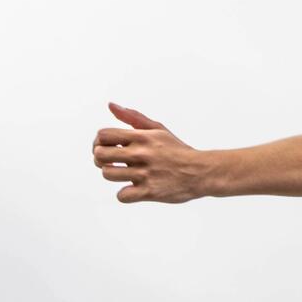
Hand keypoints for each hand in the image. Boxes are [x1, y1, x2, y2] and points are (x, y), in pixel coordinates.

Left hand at [93, 103, 209, 203]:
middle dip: (100, 159)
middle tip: (110, 162)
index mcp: (142, 137)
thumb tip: (110, 106)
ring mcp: (145, 174)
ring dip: (111, 175)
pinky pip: (122, 195)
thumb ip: (133, 117)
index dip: (99, 142)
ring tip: (122, 175)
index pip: (103, 135)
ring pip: (108, 174)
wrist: (202, 172)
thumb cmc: (177, 150)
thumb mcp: (158, 129)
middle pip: (100, 155)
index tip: (106, 147)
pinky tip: (133, 190)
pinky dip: (124, 194)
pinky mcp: (150, 192)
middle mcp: (142, 154)